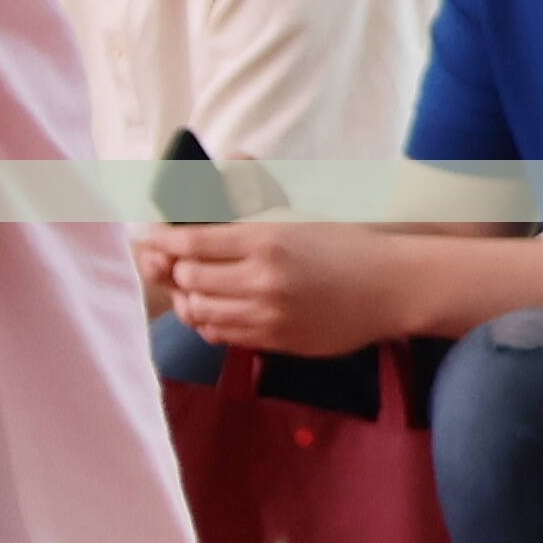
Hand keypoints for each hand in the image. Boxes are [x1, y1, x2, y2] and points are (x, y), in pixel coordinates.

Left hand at [154, 221, 417, 361]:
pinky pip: (223, 336)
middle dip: (174, 270)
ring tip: (190, 289)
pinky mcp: (276, 341)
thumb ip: (248, 216)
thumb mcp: (295, 218)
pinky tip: (214, 311)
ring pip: (200, 312)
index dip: (163, 241)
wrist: (390, 286)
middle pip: (188, 278)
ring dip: (188, 299)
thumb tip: (208, 201)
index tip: (153, 238)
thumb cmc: (344, 245)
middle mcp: (261, 279)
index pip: (191, 241)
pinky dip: (209, 323)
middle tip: (170, 264)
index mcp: (265, 239)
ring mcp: (268, 315)